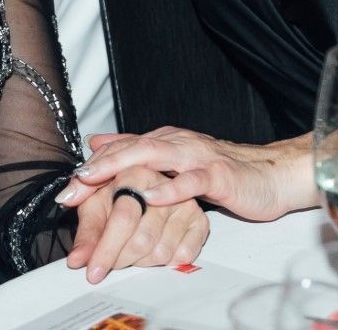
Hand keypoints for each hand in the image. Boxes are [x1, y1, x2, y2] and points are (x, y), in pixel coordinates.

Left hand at [56, 127, 309, 222]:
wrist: (272, 175)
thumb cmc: (224, 173)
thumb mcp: (175, 162)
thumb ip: (139, 152)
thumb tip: (98, 142)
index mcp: (166, 142)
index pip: (122, 149)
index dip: (92, 166)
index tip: (65, 187)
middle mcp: (177, 143)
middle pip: (130, 150)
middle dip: (97, 167)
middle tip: (70, 187)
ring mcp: (197, 157)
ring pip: (154, 156)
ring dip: (121, 167)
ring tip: (95, 179)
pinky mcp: (219, 175)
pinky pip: (192, 181)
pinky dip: (170, 188)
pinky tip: (151, 196)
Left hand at [62, 166, 208, 283]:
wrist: (146, 185)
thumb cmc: (117, 194)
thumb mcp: (95, 206)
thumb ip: (86, 234)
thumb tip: (77, 260)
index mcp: (134, 174)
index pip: (122, 220)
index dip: (105, 250)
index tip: (93, 271)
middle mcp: (163, 186)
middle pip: (142, 240)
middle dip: (120, 259)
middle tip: (109, 263)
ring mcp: (185, 203)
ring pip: (161, 252)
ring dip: (140, 261)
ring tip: (130, 249)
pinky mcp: (199, 220)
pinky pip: (182, 256)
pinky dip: (165, 262)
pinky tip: (153, 249)